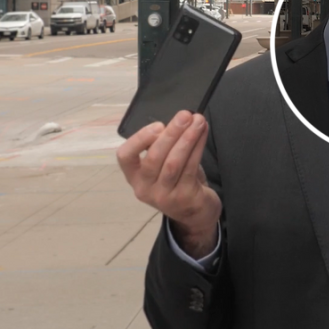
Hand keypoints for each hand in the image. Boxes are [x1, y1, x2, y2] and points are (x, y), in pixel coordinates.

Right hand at [117, 110, 221, 257]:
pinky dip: (198, 147)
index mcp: (135, 176)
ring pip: (173, 162)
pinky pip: (190, 168)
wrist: (195, 213)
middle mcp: (144, 188)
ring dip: (187, 138)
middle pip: (154, 157)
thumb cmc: (178, 181)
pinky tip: (203, 134)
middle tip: (185, 115)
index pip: (125, 157)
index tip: (158, 125)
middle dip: (171, 133)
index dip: (139, 139)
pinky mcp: (183, 198)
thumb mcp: (164, 165)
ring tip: (198, 121)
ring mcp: (164, 196)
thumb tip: (178, 121)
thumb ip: (164, 146)